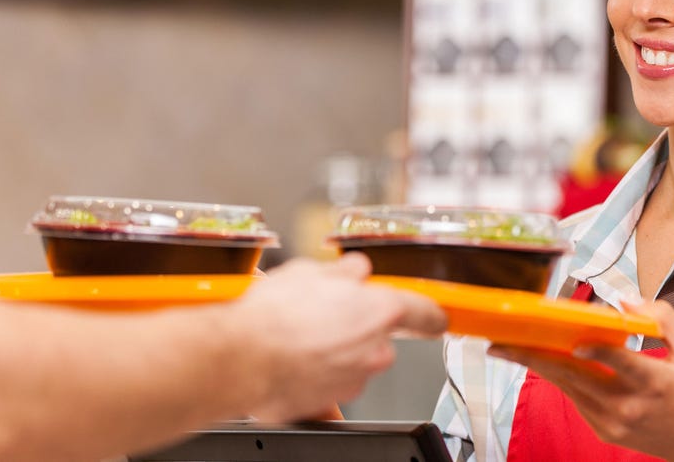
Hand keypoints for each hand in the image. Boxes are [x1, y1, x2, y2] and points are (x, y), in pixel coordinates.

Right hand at [230, 254, 445, 421]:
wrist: (239, 357)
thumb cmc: (274, 315)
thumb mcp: (311, 271)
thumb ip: (344, 272)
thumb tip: (352, 272)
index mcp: (380, 312)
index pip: (426, 313)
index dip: (430, 314)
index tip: (434, 317)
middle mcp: (374, 351)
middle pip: (378, 337)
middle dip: (355, 326)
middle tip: (322, 313)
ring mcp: (353, 381)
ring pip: (352, 360)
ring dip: (332, 350)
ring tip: (297, 334)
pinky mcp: (327, 403)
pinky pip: (328, 384)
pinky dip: (314, 375)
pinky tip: (291, 361)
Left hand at [488, 300, 673, 461]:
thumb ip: (661, 321)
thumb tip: (627, 303)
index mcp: (654, 383)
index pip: (617, 361)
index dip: (595, 349)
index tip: (575, 337)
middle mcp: (629, 406)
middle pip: (574, 375)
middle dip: (535, 357)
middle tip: (504, 342)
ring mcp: (615, 422)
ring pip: (569, 388)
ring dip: (539, 367)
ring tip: (512, 349)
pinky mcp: (607, 431)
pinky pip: (577, 400)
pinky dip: (562, 379)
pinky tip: (547, 363)